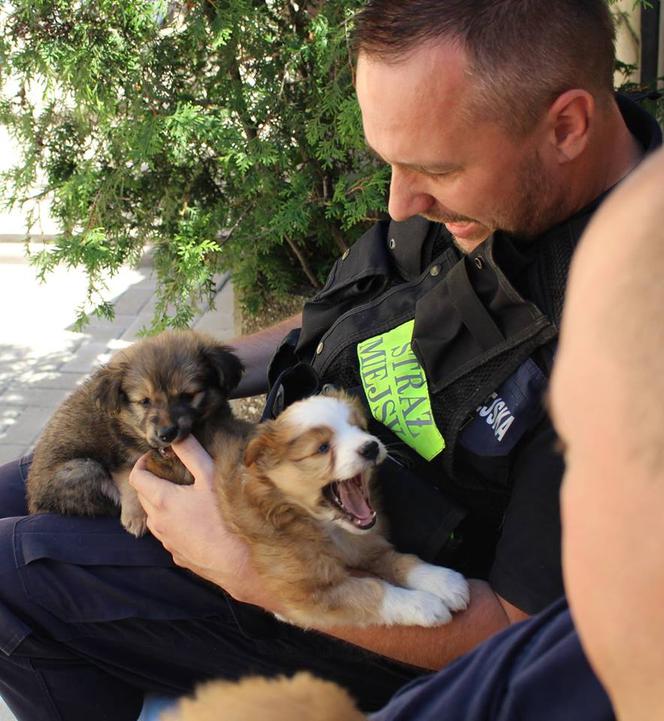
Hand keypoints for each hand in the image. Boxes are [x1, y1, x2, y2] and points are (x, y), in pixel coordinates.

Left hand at [129, 436, 272, 608]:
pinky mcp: (178, 555)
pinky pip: (170, 533)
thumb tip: (177, 434)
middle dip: (154, 480)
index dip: (143, 462)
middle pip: (144, 496)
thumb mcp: (210, 477)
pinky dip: (175, 522)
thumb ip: (191, 452)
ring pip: (156, 517)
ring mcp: (167, 542)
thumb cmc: (225, 518)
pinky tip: (197, 519)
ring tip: (187, 495)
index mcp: (161, 501)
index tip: (156, 455)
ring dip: (164, 503)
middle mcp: (158, 523)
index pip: (137, 477)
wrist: (239, 563)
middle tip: (174, 471)